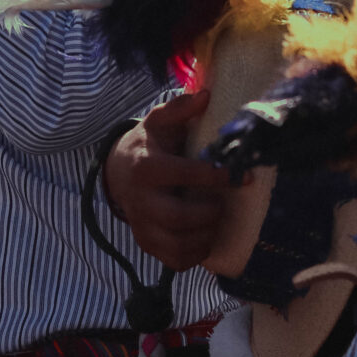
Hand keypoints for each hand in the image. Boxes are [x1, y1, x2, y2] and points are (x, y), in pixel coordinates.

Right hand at [102, 93, 235, 269]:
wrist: (118, 172)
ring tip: (215, 221)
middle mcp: (140, 200)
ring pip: (176, 244)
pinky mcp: (146, 243)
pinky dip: (194, 255)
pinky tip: (203, 237)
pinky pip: (173, 260)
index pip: (182, 174)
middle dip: (209, 213)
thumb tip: (205, 96)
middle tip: (222, 205)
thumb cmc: (148, 145)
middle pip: (178, 217)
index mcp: (146, 167)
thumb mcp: (158, 121)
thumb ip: (179, 109)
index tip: (238, 175)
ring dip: (204, 235)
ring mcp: (142, 225)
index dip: (214, 177)